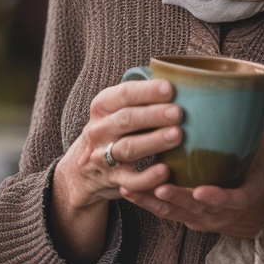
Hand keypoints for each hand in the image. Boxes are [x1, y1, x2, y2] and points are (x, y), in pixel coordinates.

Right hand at [50, 78, 183, 263]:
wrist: (83, 170)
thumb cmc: (113, 131)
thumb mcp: (115, 111)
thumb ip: (139, 99)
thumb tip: (180, 82)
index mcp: (102, 106)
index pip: (124, 94)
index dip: (146, 91)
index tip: (170, 88)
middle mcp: (100, 129)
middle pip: (127, 119)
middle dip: (153, 115)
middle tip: (178, 112)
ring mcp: (104, 156)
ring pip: (129, 148)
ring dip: (154, 141)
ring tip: (177, 135)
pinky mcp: (114, 180)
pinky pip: (131, 181)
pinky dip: (148, 177)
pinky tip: (166, 171)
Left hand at [119, 136, 263, 239]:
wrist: (258, 203)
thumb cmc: (257, 169)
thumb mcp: (261, 152)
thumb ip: (249, 130)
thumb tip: (240, 92)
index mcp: (247, 194)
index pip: (235, 200)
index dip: (219, 197)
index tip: (202, 191)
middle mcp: (224, 212)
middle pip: (200, 211)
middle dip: (179, 199)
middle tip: (160, 188)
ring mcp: (206, 218)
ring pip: (179, 214)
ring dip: (156, 202)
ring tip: (135, 188)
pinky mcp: (190, 218)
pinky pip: (168, 213)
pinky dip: (149, 203)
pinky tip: (130, 191)